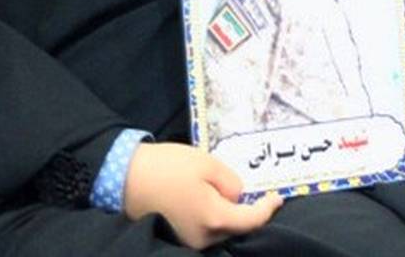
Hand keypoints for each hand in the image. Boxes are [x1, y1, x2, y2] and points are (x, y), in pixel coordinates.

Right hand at [122, 142, 281, 248]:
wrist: (126, 177)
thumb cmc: (168, 167)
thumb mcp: (208, 164)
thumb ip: (231, 182)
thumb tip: (238, 195)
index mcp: (215, 219)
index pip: (252, 220)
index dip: (268, 209)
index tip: (278, 197)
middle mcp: (204, 238)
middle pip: (236, 228)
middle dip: (248, 212)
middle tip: (256, 192)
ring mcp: (189, 241)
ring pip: (221, 230)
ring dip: (229, 215)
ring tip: (227, 192)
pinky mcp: (178, 237)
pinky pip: (205, 230)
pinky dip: (213, 217)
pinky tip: (210, 200)